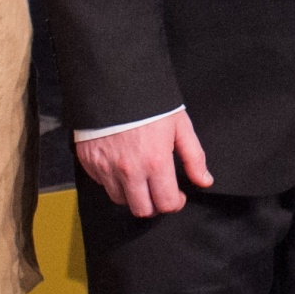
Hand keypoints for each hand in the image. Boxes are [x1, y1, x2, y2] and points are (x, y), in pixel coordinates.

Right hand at [76, 108, 213, 218]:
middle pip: (142, 210)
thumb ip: (194, 157)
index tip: (176, 196)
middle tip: (159, 192)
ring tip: (139, 178)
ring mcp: (106, 168)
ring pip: (120, 200)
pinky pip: (102, 184)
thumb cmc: (147, 102)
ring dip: (132, 195)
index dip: (175, 203)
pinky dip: (112, 181)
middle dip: (154, 205)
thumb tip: (204, 179)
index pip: (166, 203)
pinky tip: (120, 165)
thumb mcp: (179, 125)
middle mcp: (129, 171)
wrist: (112, 83)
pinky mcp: (90, 163)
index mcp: (154, 162)